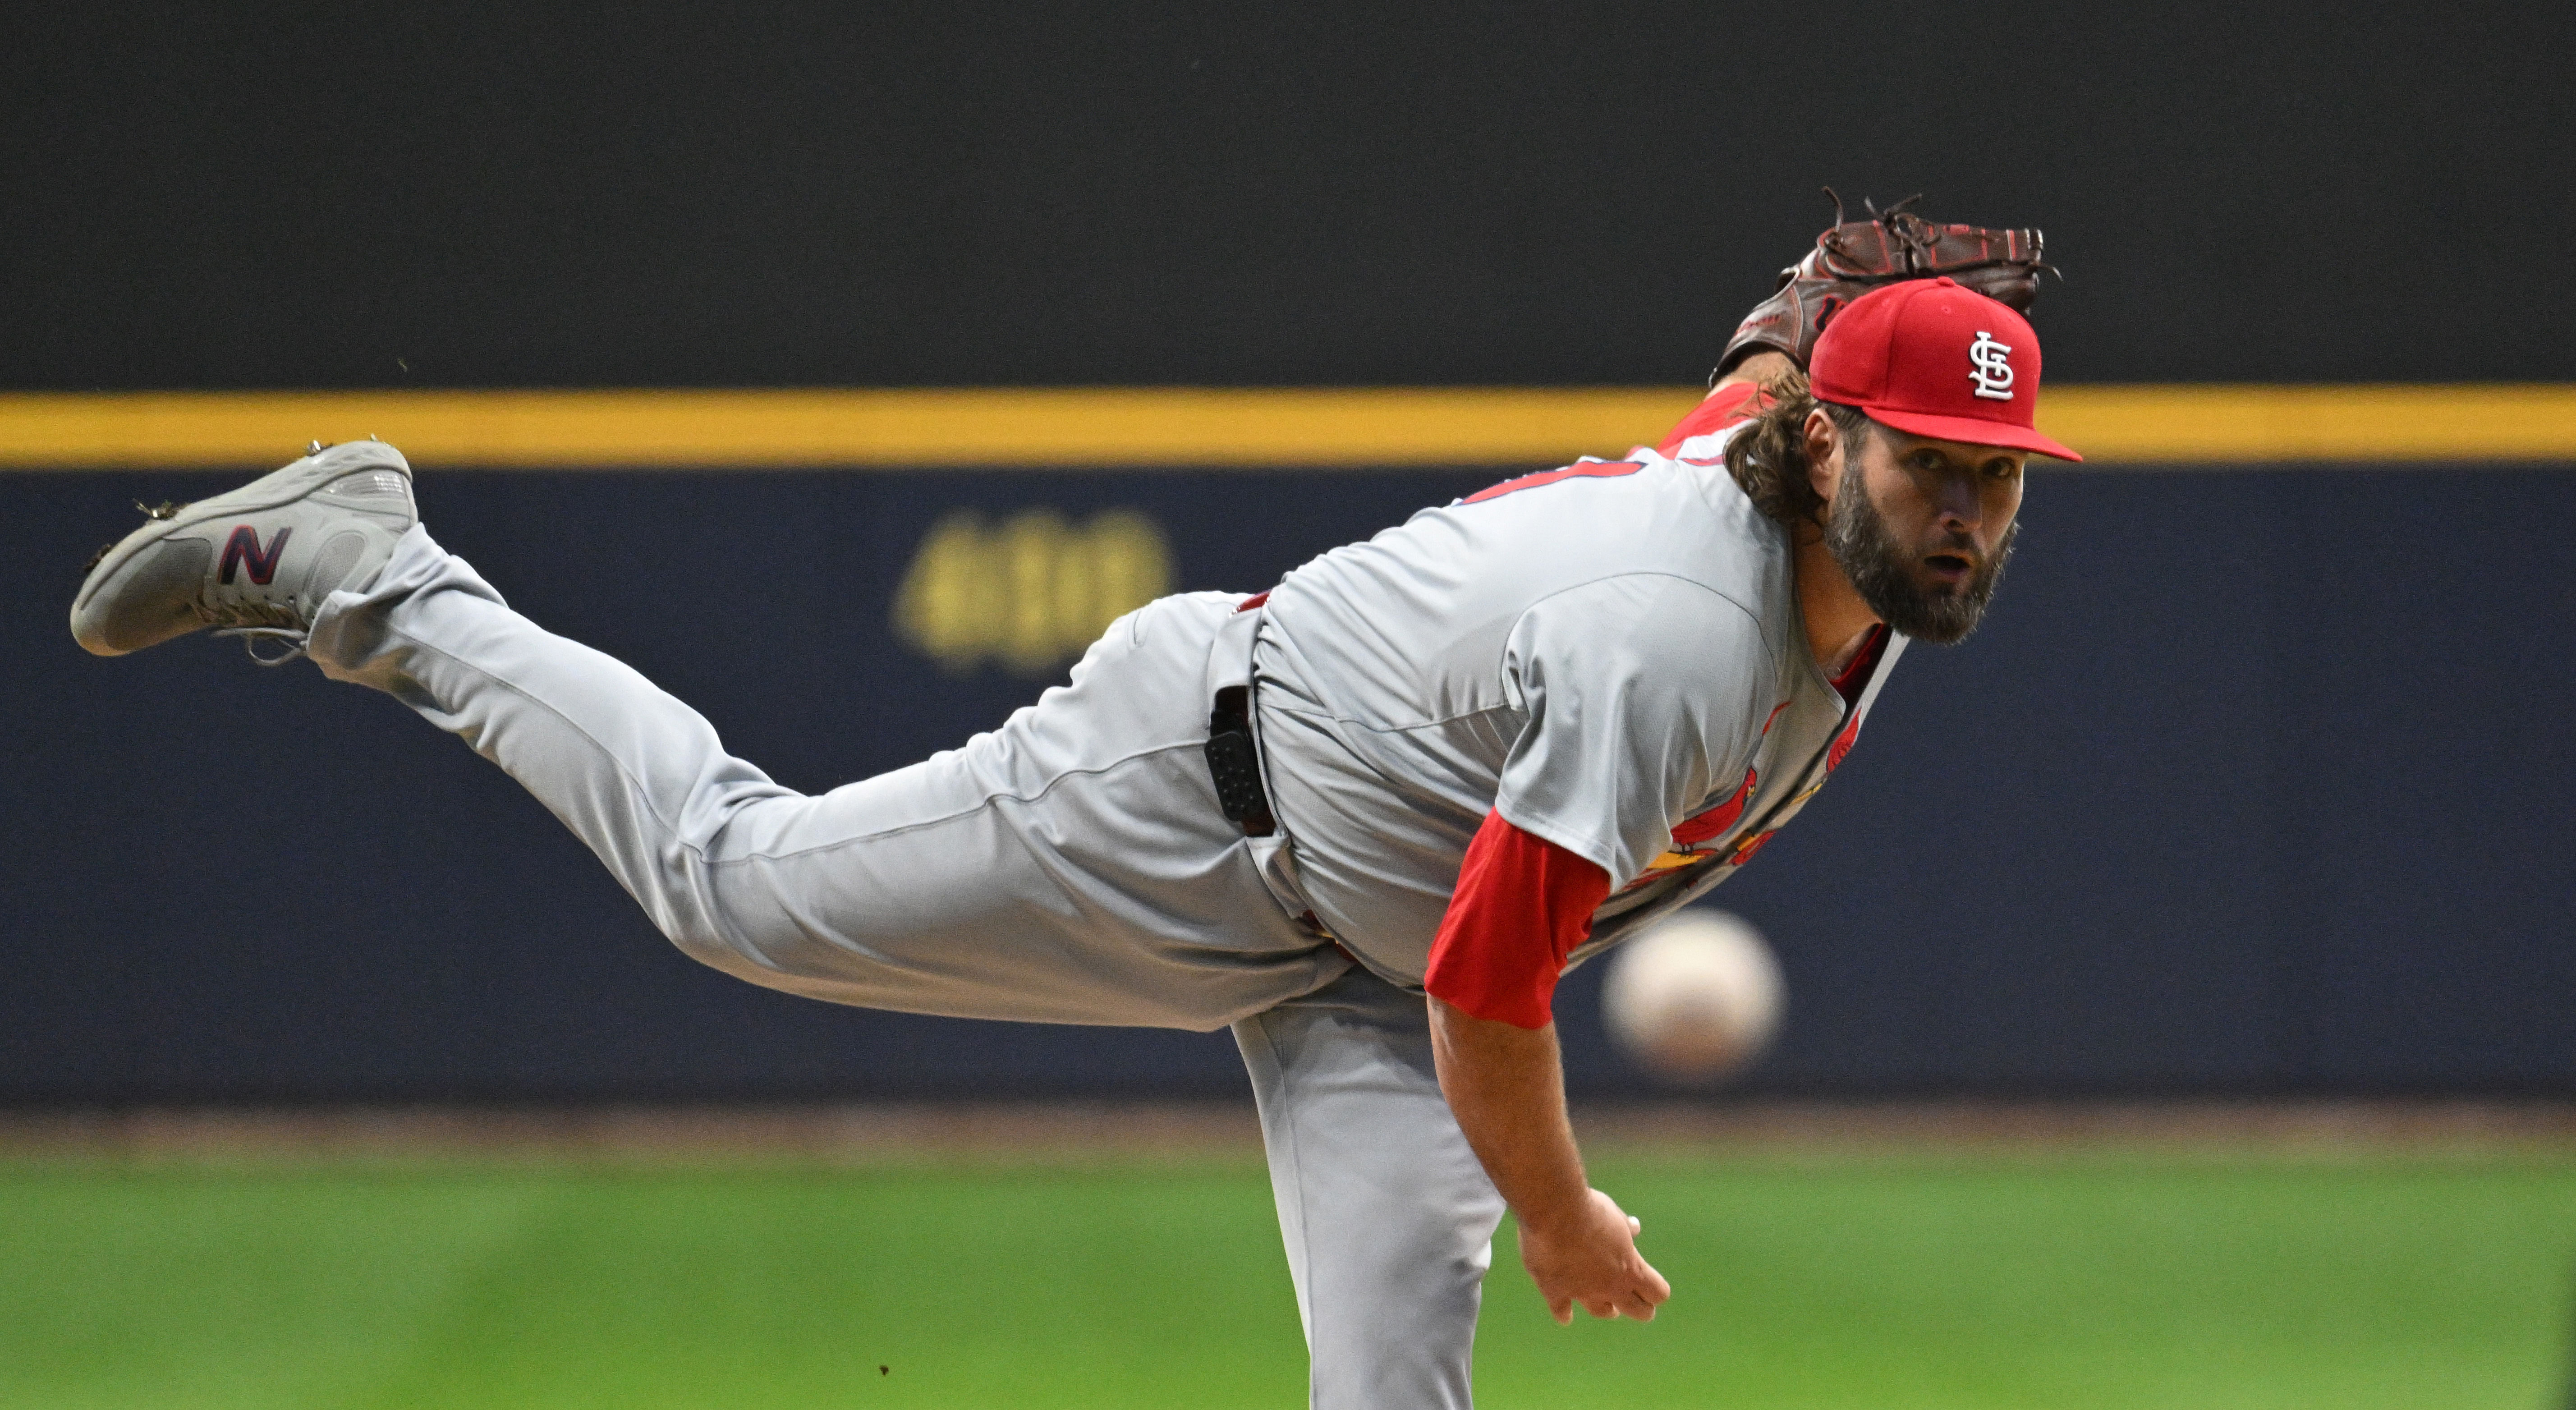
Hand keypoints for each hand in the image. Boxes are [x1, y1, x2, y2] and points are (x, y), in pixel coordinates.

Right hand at [1517, 1187, 1671, 1324]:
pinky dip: (1564, 1313)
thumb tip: (1635, 1227)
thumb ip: (1625, 1227)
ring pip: (1601, 1311)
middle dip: (1641, 1308)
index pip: (1658, 1293)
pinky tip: (1566, 1316)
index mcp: (1631, 1268)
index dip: (1657, 1290)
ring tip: (1609, 1310)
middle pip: (1637, 1311)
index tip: (1653, 1286)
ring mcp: (1583, 1292)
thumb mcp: (1615, 1215)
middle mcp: (1610, 1287)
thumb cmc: (1590, 1210)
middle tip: (1640, 1305)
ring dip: (1607, 1309)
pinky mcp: (1555, 1291)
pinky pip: (1562, 1310)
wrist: (1555, 1213)